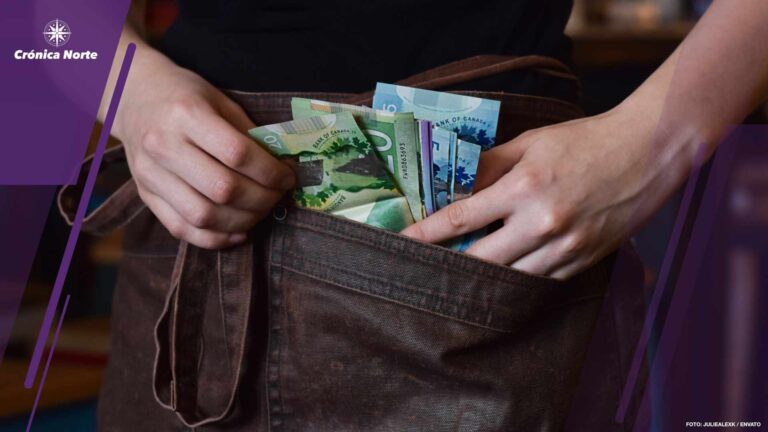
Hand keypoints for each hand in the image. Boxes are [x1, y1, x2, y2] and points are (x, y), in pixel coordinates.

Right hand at [114, 55, 294, 248]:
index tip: (288, 176)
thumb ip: (249, 134)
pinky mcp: (145, 195)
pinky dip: (216, 238)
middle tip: (279, 195)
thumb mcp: (220, 101)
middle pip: (222, 189)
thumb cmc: (185, 95)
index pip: (238, 154)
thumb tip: (283, 167)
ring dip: (243, 221)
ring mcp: (150, 174)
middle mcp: (163, 145)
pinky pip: (182, 229)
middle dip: (262, 199)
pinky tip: (239, 231)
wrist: (133, 96)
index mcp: (186, 114)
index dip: (271, 172)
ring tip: (262, 211)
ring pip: (203, 216)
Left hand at [402, 104, 685, 279]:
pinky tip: (503, 271)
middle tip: (425, 265)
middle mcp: (542, 223)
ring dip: (482, 276)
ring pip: (509, 278)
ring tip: (461, 271)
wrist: (647, 153)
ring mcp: (565, 248)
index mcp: (525, 187)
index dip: (427, 233)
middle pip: (480, 260)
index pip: (461, 218)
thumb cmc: (585, 141)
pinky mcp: (582, 263)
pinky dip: (517, 277)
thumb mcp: (531, 143)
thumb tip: (453, 183)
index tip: (402, 241)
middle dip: (449, 264)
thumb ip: (489, 166)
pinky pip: (538, 281)